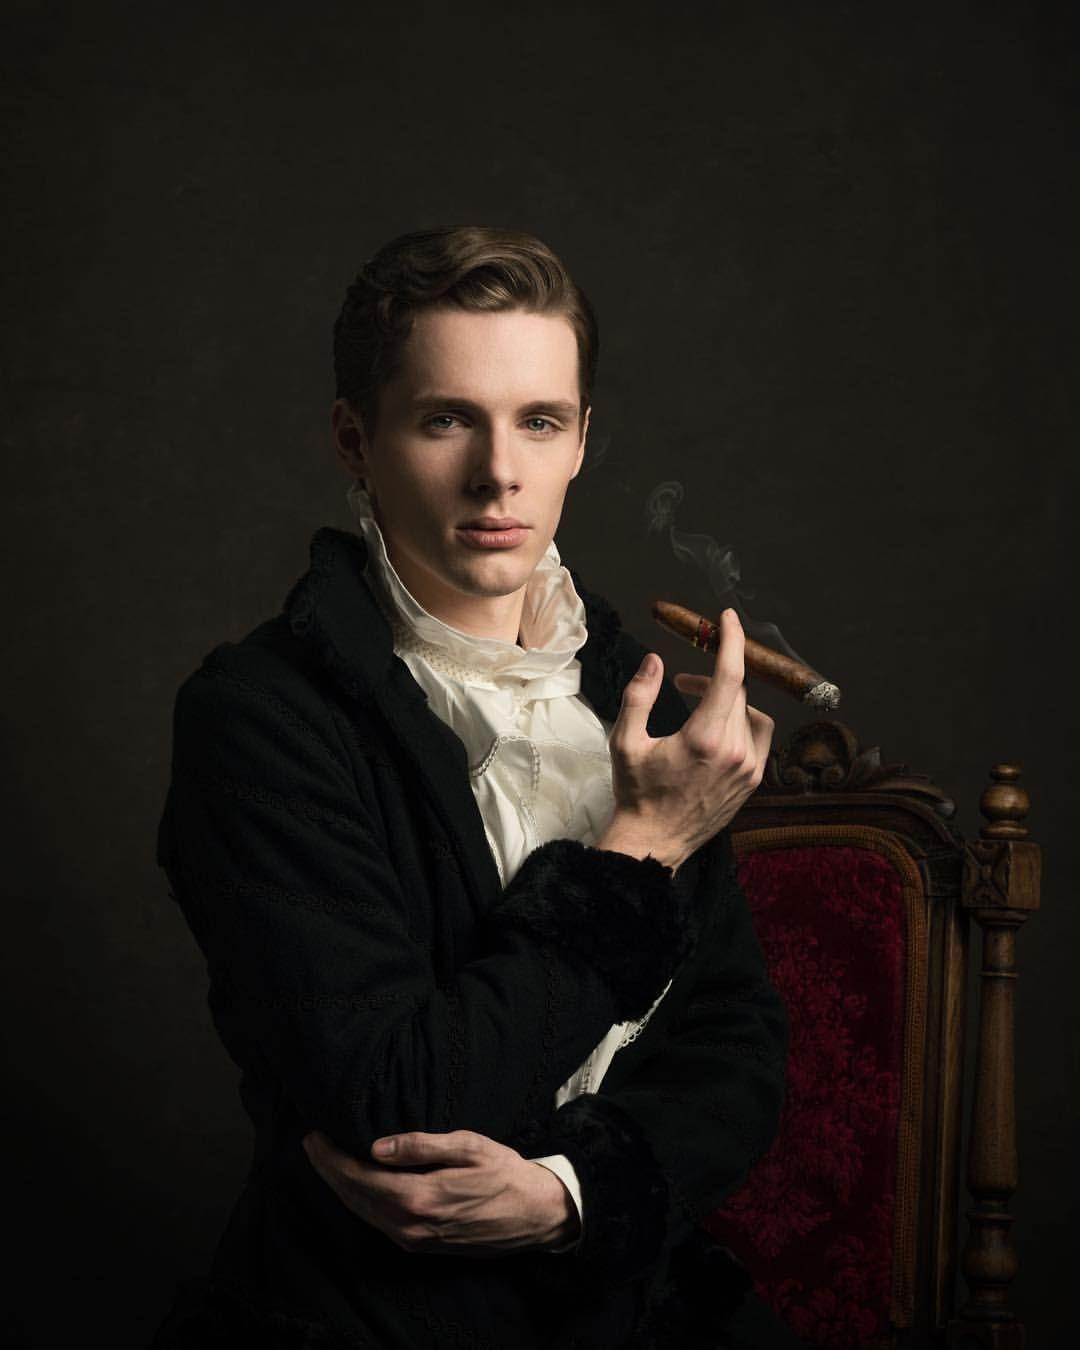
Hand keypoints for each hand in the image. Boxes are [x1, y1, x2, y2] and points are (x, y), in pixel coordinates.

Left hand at [302, 1128, 579, 1255]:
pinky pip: (379, 1222)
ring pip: (364, 1214)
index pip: (359, 1178)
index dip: (332, 1158)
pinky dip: (361, 1202)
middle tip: (312, 1145)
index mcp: (418, 1197)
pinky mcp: (422, 1245)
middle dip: (329, 1171)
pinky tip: (358, 1185)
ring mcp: (414, 1240)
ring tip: (328, 1161)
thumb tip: (376, 1147)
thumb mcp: (468, 1146)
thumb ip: (420, 1146)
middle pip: (354, 1198)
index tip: (314, 1136)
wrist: (535, 1214)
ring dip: (342, 1188)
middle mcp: (410, 1225)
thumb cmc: (505, 1172)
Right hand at [597, 608, 773, 872]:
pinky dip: (742, 722)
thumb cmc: (637, 792)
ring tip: (698, 709)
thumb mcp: (625, 741)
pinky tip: (718, 729)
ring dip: (727, 701)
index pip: (730, 676)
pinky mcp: (754, 781)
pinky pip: (758, 735)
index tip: (726, 619)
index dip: (730, 641)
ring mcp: (749, 768)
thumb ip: (639, 696)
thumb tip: (655, 660)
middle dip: (713, 676)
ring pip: (748, 713)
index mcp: (704, 738)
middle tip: (684, 682)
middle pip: (737, 692)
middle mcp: (734, 751)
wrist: (654, 841)